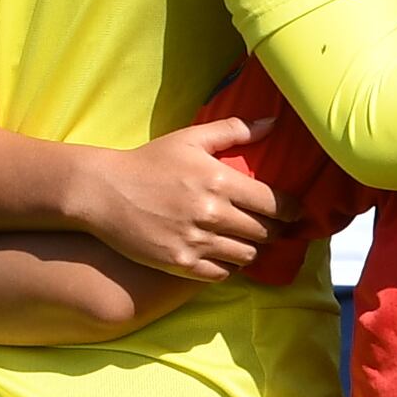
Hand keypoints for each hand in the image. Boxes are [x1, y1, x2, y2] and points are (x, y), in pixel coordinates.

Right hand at [53, 116, 278, 283]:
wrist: (101, 191)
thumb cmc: (148, 162)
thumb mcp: (189, 139)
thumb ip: (233, 130)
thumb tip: (272, 123)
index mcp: (219, 181)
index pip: (275, 203)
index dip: (291, 210)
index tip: (294, 212)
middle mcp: (211, 213)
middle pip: (266, 232)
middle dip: (275, 231)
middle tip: (275, 228)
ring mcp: (195, 241)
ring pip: (247, 255)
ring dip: (252, 249)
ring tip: (249, 242)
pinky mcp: (179, 264)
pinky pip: (221, 273)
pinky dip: (228, 267)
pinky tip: (224, 255)